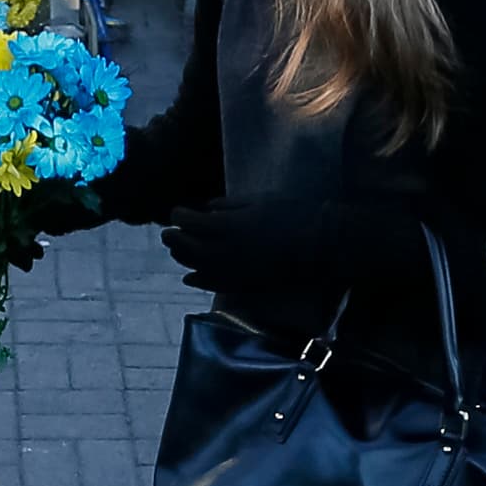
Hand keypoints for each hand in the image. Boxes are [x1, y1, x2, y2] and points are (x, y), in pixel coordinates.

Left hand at [160, 196, 328, 295]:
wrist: (318, 244)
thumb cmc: (291, 214)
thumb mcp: (258, 200)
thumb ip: (227, 205)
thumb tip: (205, 208)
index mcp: (224, 226)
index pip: (187, 222)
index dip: (178, 215)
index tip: (177, 212)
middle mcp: (221, 252)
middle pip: (184, 246)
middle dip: (172, 237)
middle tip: (168, 232)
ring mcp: (229, 271)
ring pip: (193, 266)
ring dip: (181, 257)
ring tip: (177, 249)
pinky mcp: (240, 284)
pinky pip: (210, 285)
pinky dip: (195, 279)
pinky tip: (188, 277)